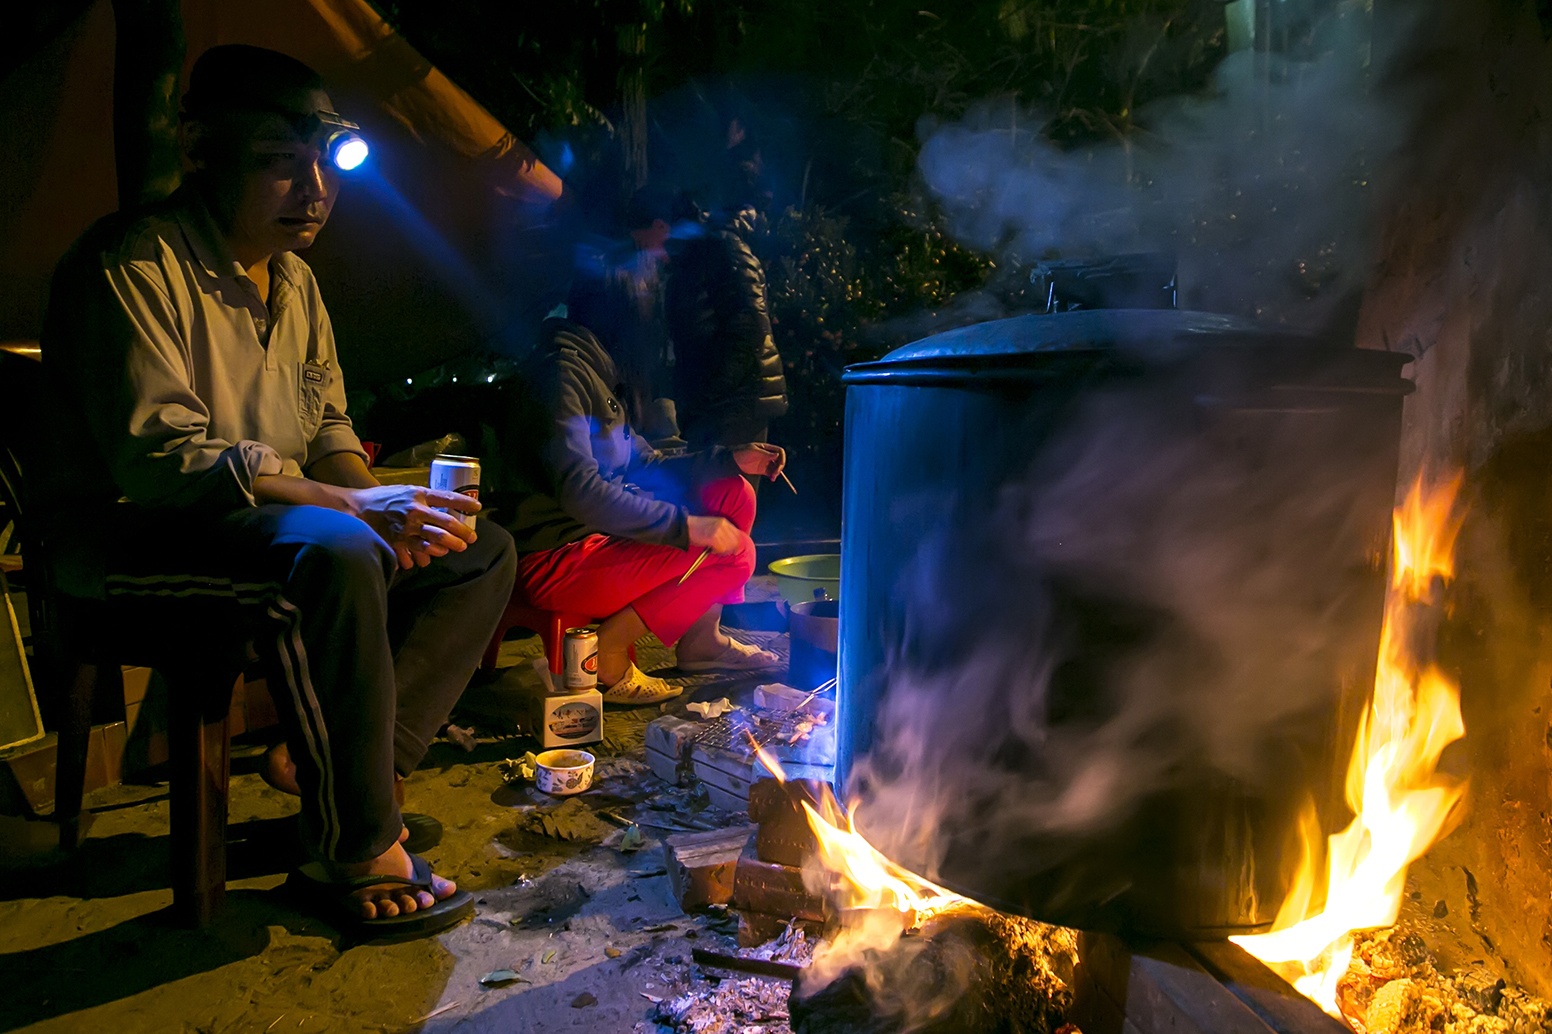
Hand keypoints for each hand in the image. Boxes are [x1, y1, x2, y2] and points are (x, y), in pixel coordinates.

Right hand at [349, 485, 478, 569]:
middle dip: (462, 533)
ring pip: (435, 541)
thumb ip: (427, 498)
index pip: (448, 497)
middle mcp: (414, 510)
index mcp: (419, 494)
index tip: (478, 508)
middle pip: (446, 523)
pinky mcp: (397, 542)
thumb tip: (452, 508)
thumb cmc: (387, 498)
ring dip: (447, 548)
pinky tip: (425, 560)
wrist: (359, 507)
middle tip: (470, 539)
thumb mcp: (408, 490)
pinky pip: (416, 555)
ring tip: (453, 549)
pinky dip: (423, 559)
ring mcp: (406, 527)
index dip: (466, 503)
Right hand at [687, 514, 745, 554]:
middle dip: (730, 549)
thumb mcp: (713, 527)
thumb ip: (723, 532)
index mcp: (724, 522)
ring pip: (728, 546)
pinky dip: (716, 551)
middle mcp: (723, 525)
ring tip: (714, 549)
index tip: (732, 549)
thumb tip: (731, 543)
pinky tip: (710, 549)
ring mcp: (719, 531)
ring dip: (722, 551)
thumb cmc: (697, 529)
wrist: (684, 527)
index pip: (737, 534)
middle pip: (734, 541)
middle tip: (721, 551)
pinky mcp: (713, 537)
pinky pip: (720, 548)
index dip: (735, 544)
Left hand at [732, 442, 784, 480]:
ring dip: (777, 472)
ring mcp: (766, 463)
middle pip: (779, 460)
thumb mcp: (754, 451)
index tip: (779, 464)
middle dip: (780, 466)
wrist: (734, 460)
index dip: (782, 457)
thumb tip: (777, 455)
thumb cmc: (743, 452)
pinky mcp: (763, 470)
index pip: (779, 451)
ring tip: (773, 478)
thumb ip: (765, 453)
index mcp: (767, 448)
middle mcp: (768, 455)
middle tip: (775, 473)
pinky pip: (771, 473)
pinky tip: (772, 479)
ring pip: (776, 467)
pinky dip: (773, 476)